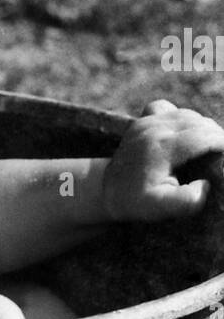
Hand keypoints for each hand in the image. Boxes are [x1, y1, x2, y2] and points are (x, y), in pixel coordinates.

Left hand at [102, 100, 223, 222]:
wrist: (105, 190)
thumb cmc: (134, 202)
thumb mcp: (159, 208)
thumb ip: (186, 201)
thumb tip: (204, 184)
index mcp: (161, 146)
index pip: (205, 136)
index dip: (223, 145)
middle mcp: (153, 127)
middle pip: (200, 123)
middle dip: (217, 138)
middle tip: (220, 158)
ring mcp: (146, 120)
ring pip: (189, 114)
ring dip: (204, 129)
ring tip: (209, 150)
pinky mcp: (142, 120)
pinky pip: (170, 109)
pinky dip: (183, 120)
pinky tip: (185, 137)